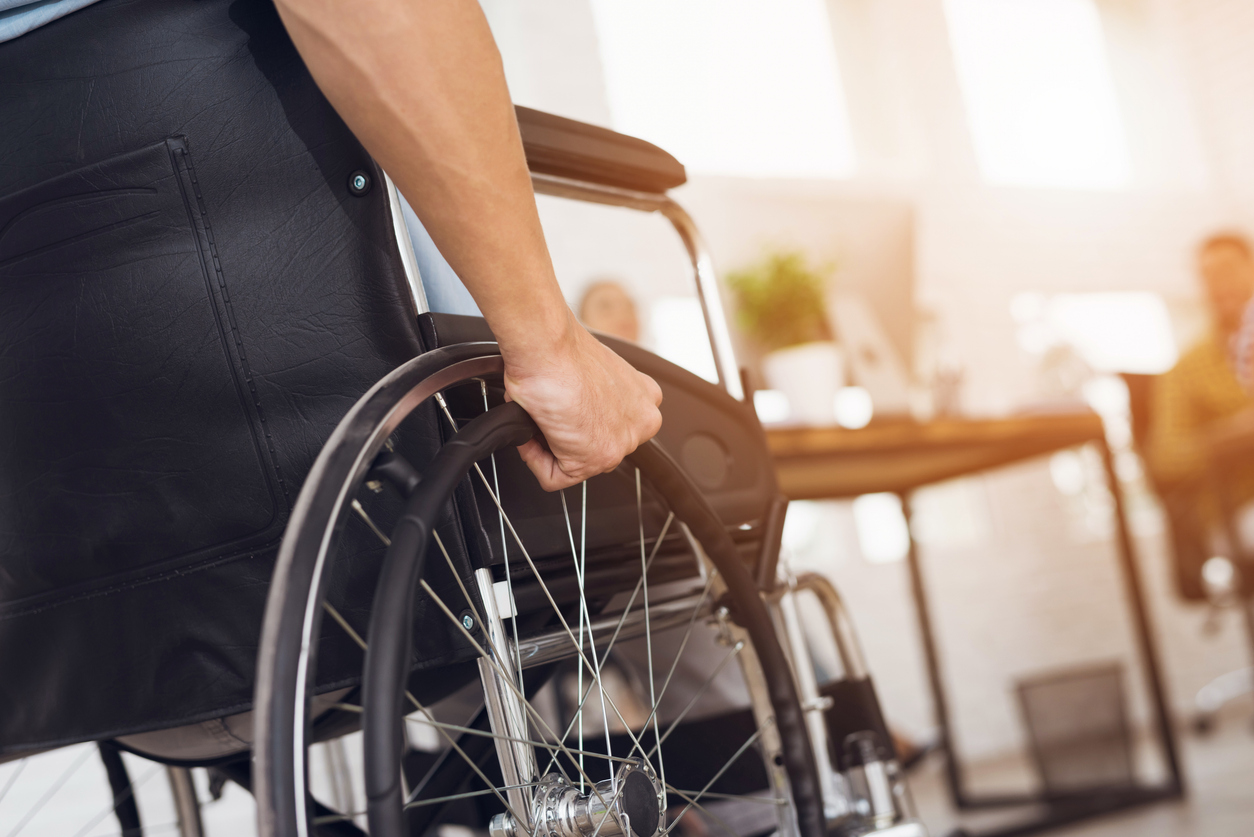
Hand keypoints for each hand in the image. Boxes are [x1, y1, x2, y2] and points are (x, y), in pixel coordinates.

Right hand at [503, 313, 662, 490]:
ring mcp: (621, 443)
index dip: (578, 421)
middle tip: (548, 414)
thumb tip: (572, 411)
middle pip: (594, 447)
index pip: (611, 427)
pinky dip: (534, 459)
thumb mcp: (591, 374)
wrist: (548, 346)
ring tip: (540, 418)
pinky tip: (533, 433)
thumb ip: (594, 398)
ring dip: (548, 446)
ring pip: (574, 463)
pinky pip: (554, 477)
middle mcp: (642, 422)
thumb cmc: (560, 350)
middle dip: (566, 436)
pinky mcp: (594, 459)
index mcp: (644, 398)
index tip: (564, 410)